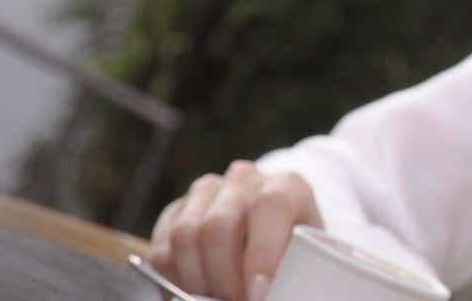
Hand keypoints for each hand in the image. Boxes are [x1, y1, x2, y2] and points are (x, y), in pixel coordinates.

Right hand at [150, 161, 322, 300]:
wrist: (275, 233)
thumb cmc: (297, 251)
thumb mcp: (309, 255)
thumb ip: (297, 269)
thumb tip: (275, 294)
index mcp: (286, 186)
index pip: (268, 207)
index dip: (261, 255)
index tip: (258, 294)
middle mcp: (243, 181)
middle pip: (218, 226)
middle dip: (224, 279)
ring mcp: (205, 193)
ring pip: (185, 236)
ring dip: (196, 282)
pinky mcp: (175, 212)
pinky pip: (162, 249)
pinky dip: (173, 281)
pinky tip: (192, 297)